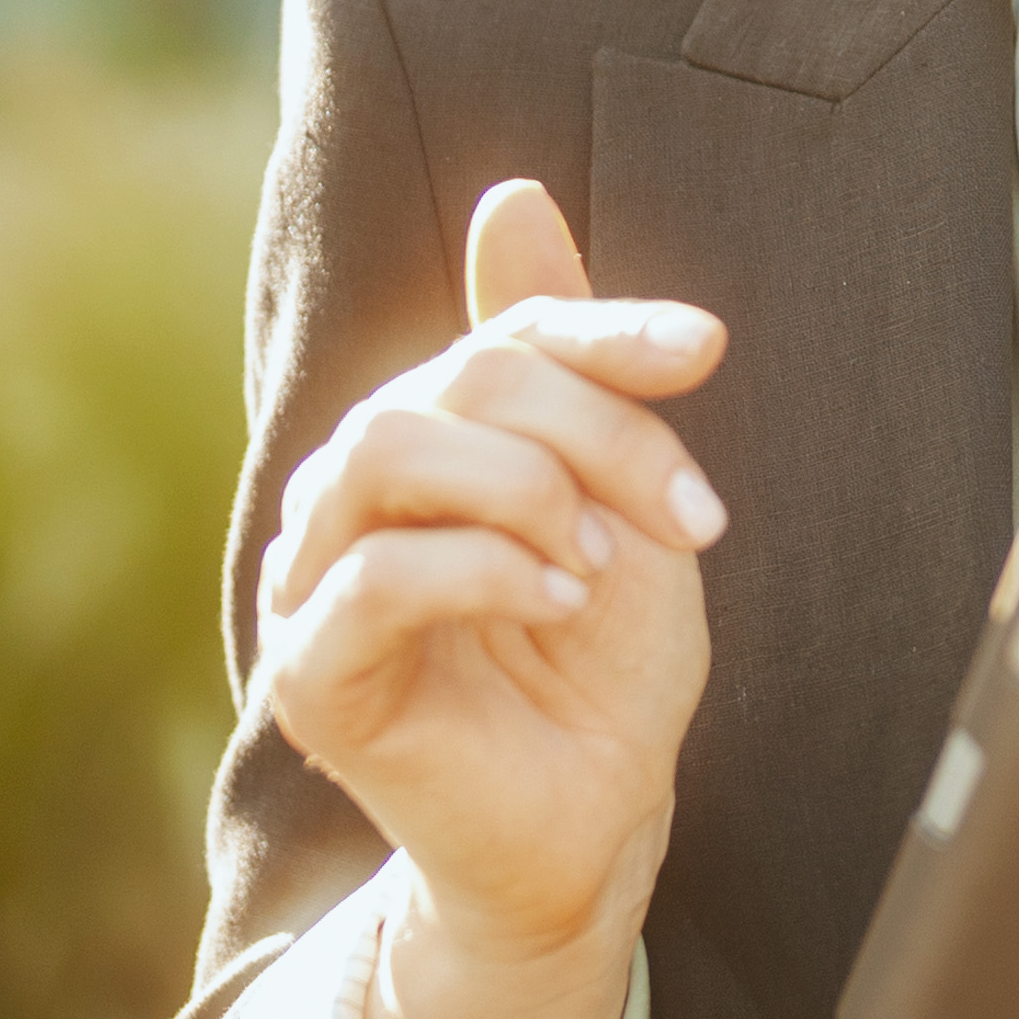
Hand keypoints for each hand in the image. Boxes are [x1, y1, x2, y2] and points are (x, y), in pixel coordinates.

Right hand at [259, 181, 724, 1018]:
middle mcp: (350, 492)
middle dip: (590, 427)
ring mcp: (312, 580)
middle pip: (452, 378)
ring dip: (524, 489)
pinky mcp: (309, 672)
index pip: (502, 332)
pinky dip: (482, 569)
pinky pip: (369, 574)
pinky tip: (555, 603)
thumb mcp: (619, 498)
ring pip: (386, 448)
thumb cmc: (603, 666)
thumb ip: (567, 359)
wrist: (594, 825)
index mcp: (426, 438)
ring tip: (596, 565)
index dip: (604, 326)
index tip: (708, 348)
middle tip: (684, 516)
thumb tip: (512, 193)